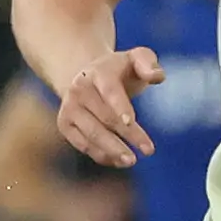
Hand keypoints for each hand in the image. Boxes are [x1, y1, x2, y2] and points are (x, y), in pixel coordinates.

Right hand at [54, 46, 160, 164]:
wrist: (87, 77)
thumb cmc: (120, 70)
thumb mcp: (136, 58)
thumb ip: (148, 63)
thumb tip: (156, 76)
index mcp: (98, 72)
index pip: (109, 90)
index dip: (119, 106)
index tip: (131, 122)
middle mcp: (78, 89)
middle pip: (104, 117)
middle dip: (127, 135)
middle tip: (149, 151)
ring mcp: (69, 108)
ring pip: (91, 134)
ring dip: (112, 150)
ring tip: (132, 161)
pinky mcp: (65, 125)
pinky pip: (83, 144)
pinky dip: (101, 155)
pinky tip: (118, 161)